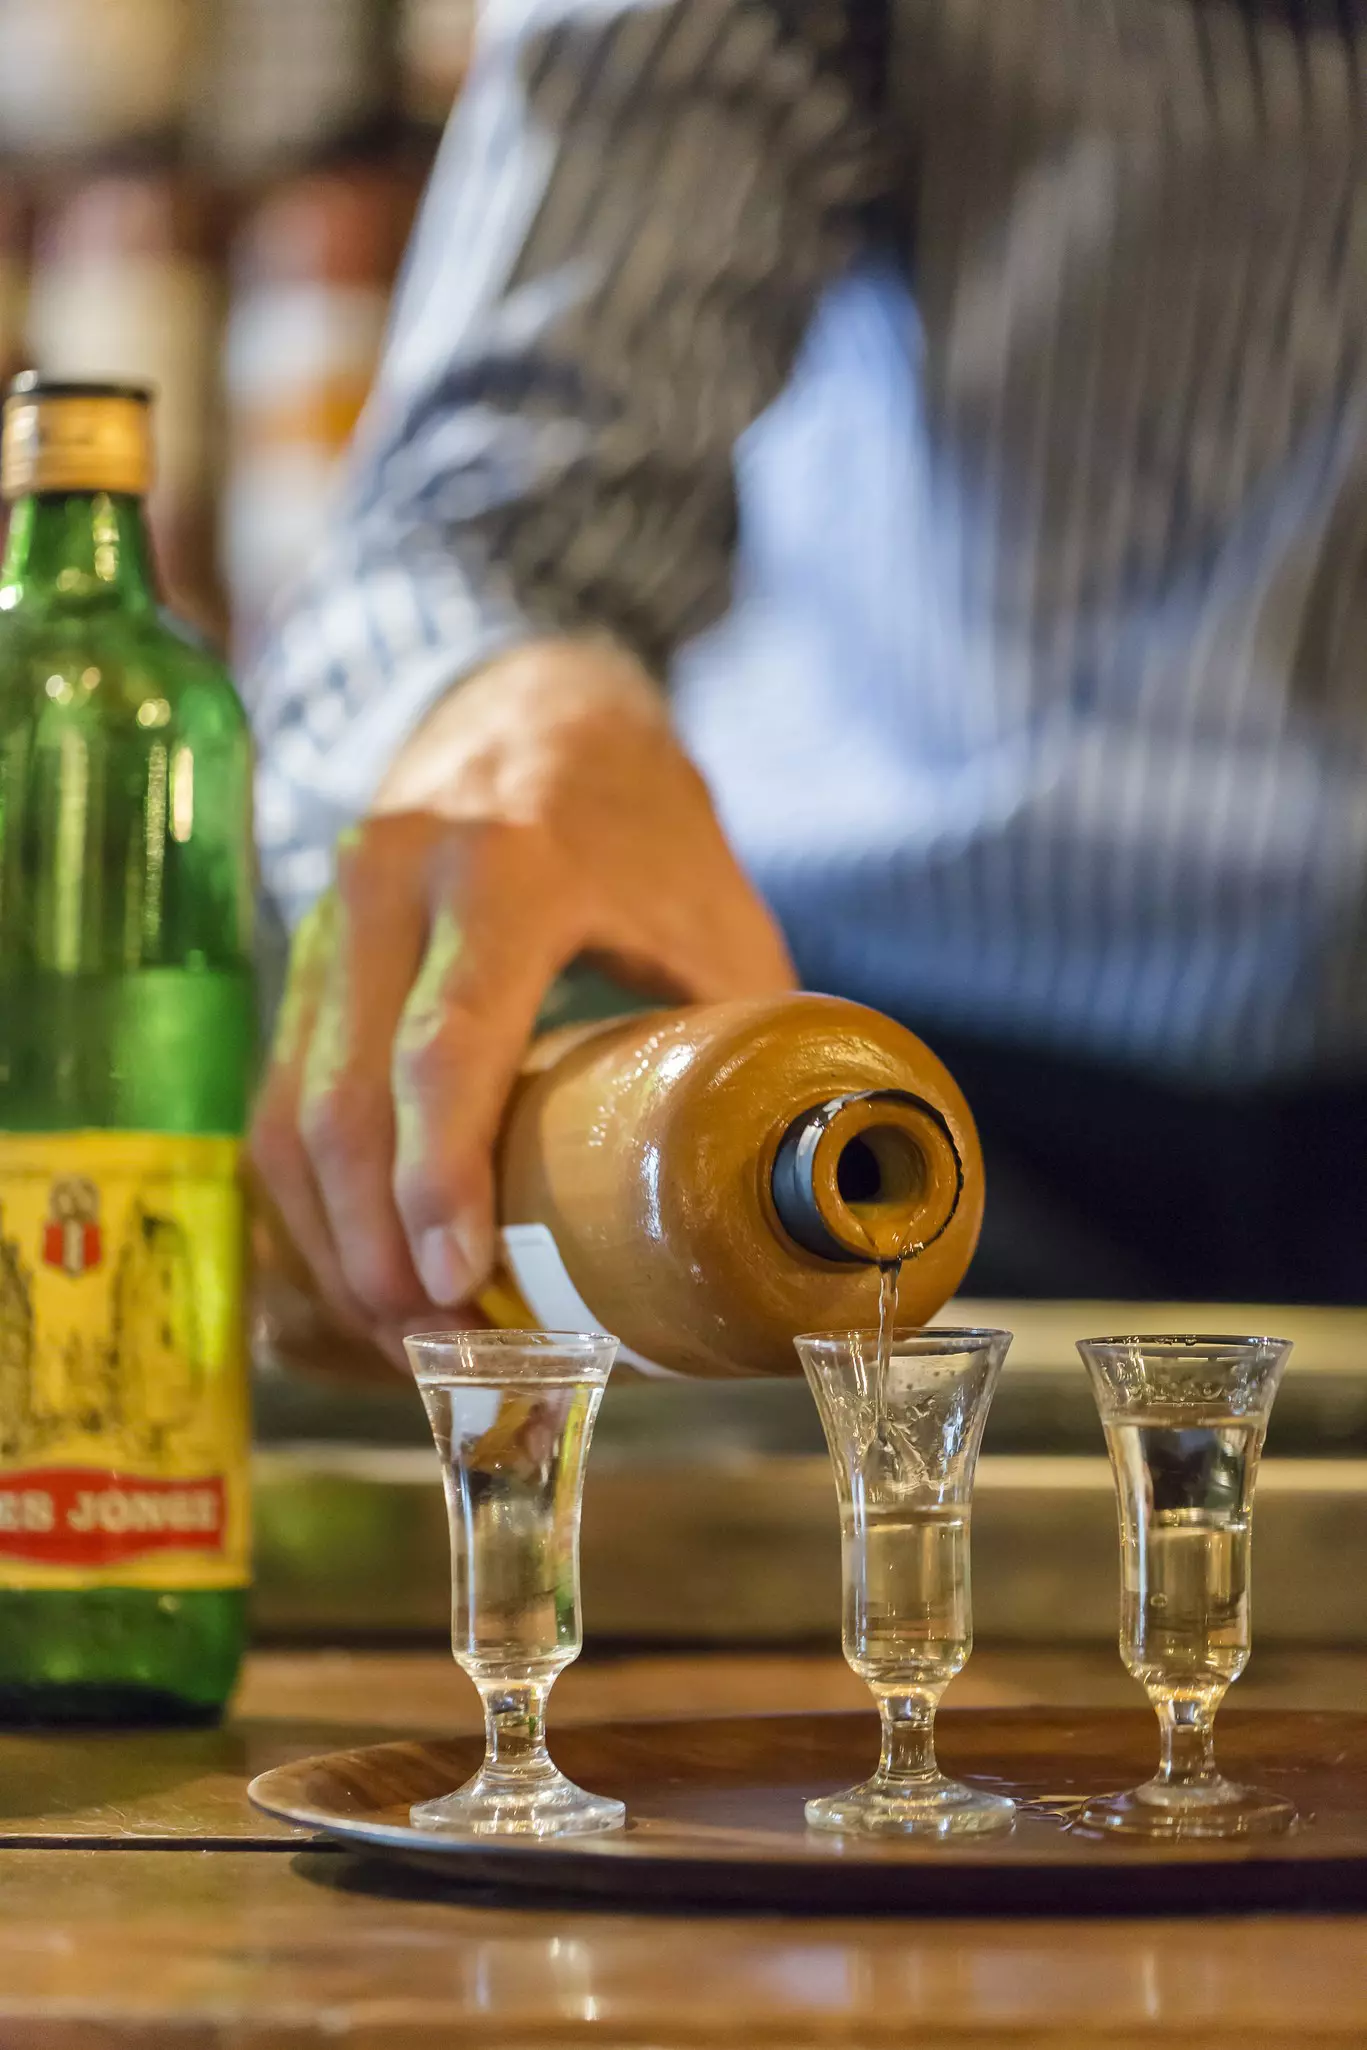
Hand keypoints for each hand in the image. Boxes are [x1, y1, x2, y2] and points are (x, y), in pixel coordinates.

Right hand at [251, 638, 795, 1360]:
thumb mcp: (714, 916)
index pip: (444, 1046)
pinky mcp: (303, 960)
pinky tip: (360, 1270)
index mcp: (506, 867)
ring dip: (333, 1243)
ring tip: (400, 1339)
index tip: (455, 1289)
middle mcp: (391, 883)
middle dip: (375, 1248)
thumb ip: (735, 1043)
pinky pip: (279, 1098)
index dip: (439, 1181)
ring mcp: (328, 917)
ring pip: (288, 1109)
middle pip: (341, 1098)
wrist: (535, 711)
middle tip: (434, 1351)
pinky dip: (312, 1201)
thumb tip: (770, 1204)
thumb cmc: (642, 827)